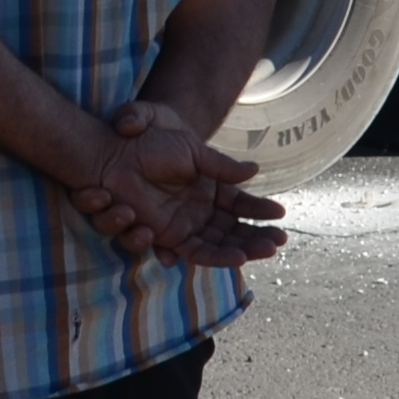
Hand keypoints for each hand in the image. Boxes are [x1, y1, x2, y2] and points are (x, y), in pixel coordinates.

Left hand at [70, 102, 287, 267]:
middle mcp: (200, 209)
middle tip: (280, 241)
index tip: (280, 214)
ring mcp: (185, 223)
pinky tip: (238, 258)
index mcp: (210, 187)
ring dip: (244, 249)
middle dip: (259, 236)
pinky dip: (217, 256)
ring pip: (221, 243)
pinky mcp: (168, 235)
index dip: (260, 210)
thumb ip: (221, 165)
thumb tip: (254, 171)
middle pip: (236, 229)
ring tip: (267, 250)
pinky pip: (196, 252)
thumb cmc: (152, 140)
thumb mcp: (192, 150)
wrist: (118, 147)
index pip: (242, 204)